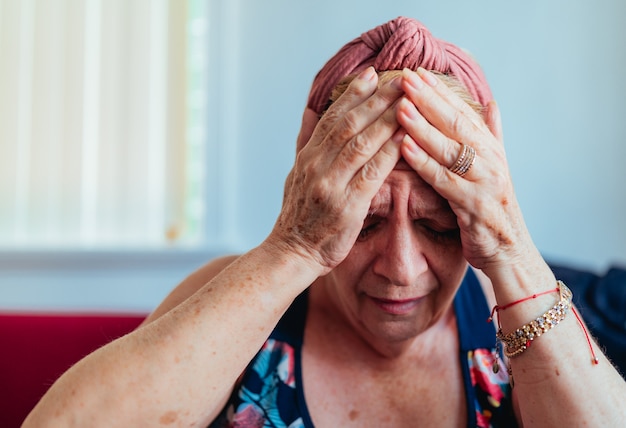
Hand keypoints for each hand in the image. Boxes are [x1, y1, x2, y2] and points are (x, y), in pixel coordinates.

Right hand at [268, 67, 403, 273]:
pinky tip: (405, 138)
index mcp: (307, 156)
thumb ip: (305, 140)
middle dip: (376, 99)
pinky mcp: (347, 206)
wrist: (291, 253)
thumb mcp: (295, 173)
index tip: (373, 74)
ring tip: (408, 100)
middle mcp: (316, 166)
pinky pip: (372, 173)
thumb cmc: (298, 215)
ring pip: (361, 143)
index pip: (331, 117)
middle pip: (349, 124)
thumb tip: (309, 109)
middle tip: (400, 79)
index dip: (353, 94)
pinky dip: (389, 153)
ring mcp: (330, 185)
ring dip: (386, 119)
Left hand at [396, 68, 533, 270]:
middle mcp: (490, 160)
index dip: (439, 91)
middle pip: (456, 124)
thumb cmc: (494, 208)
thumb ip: (491, 135)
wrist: (510, 251)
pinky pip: (444, 181)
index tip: (416, 72)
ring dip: (423, 127)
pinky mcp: (475, 206)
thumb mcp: (494, 168)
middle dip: (429, 99)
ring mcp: (484, 182)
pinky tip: (404, 147)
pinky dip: (424, 163)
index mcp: (491, 148)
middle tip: (405, 78)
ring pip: (450, 149)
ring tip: (400, 108)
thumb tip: (491, 103)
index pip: (462, 112)